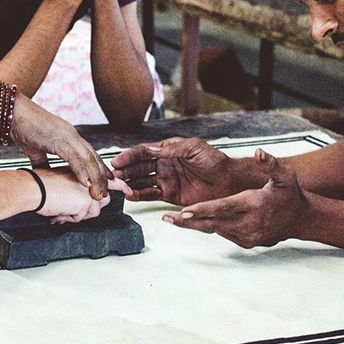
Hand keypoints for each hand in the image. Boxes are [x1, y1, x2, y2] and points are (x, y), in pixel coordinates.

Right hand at [12, 97, 112, 199]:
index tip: (106, 181)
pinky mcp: (58, 140)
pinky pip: (74, 158)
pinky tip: (86, 183)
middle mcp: (72, 135)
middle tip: (107, 192)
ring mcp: (67, 136)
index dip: (99, 168)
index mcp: (68, 136)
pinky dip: (82, 171)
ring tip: (100, 193)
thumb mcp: (35, 148)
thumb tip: (43, 174)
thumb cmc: (22, 128)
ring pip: (87, 159)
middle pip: (93, 157)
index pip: (89, 154)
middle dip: (102, 176)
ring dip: (95, 177)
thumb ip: (42, 161)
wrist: (13, 112)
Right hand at [34, 168, 129, 223]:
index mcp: (84, 171)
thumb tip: (79, 208)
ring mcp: (89, 188)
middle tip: (68, 210)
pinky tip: (59, 211)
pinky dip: (69, 218)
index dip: (120, 185)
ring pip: (93, 211)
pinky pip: (81, 217)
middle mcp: (89, 177)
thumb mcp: (61, 184)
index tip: (128, 190)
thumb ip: (74, 191)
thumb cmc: (39, 185)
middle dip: (88, 209)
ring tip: (60, 209)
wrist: (31, 187)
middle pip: (103, 199)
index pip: (107, 177)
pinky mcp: (86, 199)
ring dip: (76, 215)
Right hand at [112, 136, 237, 204]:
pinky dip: (140, 195)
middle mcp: (164, 164)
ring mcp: (166, 179)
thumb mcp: (194, 148)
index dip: (129, 156)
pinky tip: (130, 196)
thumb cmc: (215, 160)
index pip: (144, 152)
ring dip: (130, 183)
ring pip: (142, 180)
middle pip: (139, 166)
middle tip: (114, 176)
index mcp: (168, 150)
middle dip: (125, 170)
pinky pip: (151, 194)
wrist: (229, 181)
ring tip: (120, 186)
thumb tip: (151, 148)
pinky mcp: (170, 195)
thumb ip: (172, 148)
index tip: (117, 161)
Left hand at [163, 149, 309, 247]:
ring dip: (195, 225)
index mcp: (254, 205)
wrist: (300, 220)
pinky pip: (223, 234)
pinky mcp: (246, 242)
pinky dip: (209, 227)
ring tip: (173, 219)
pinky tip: (195, 220)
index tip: (185, 211)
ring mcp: (247, 236)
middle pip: (213, 223)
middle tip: (167, 218)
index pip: (224, 208)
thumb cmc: (290, 195)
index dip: (204, 210)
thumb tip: (259, 153)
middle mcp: (249, 223)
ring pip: (215, 230)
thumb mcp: (285, 176)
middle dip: (189, 221)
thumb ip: (271, 164)